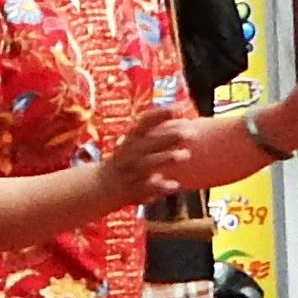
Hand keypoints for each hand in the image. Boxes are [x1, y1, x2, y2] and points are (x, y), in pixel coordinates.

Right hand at [92, 112, 222, 213]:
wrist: (105, 183)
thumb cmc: (129, 156)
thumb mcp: (136, 139)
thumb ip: (157, 129)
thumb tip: (183, 114)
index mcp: (131, 137)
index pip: (145, 121)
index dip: (162, 114)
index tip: (180, 108)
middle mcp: (130, 152)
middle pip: (151, 141)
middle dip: (171, 136)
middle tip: (191, 133)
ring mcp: (132, 170)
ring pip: (150, 163)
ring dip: (168, 158)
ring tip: (186, 155)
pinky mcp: (135, 189)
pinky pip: (149, 187)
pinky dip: (162, 186)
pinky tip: (175, 185)